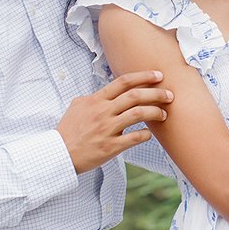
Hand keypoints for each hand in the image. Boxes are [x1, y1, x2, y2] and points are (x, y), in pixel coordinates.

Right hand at [56, 71, 172, 172]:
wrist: (59, 153)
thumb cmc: (68, 130)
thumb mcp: (77, 106)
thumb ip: (94, 97)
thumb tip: (107, 91)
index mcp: (96, 100)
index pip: (123, 82)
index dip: (143, 76)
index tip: (158, 76)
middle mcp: (103, 112)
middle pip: (135, 96)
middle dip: (156, 93)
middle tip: (169, 95)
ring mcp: (107, 129)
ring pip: (137, 114)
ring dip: (155, 112)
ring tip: (163, 113)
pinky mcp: (110, 147)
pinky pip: (134, 138)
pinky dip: (145, 134)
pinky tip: (149, 134)